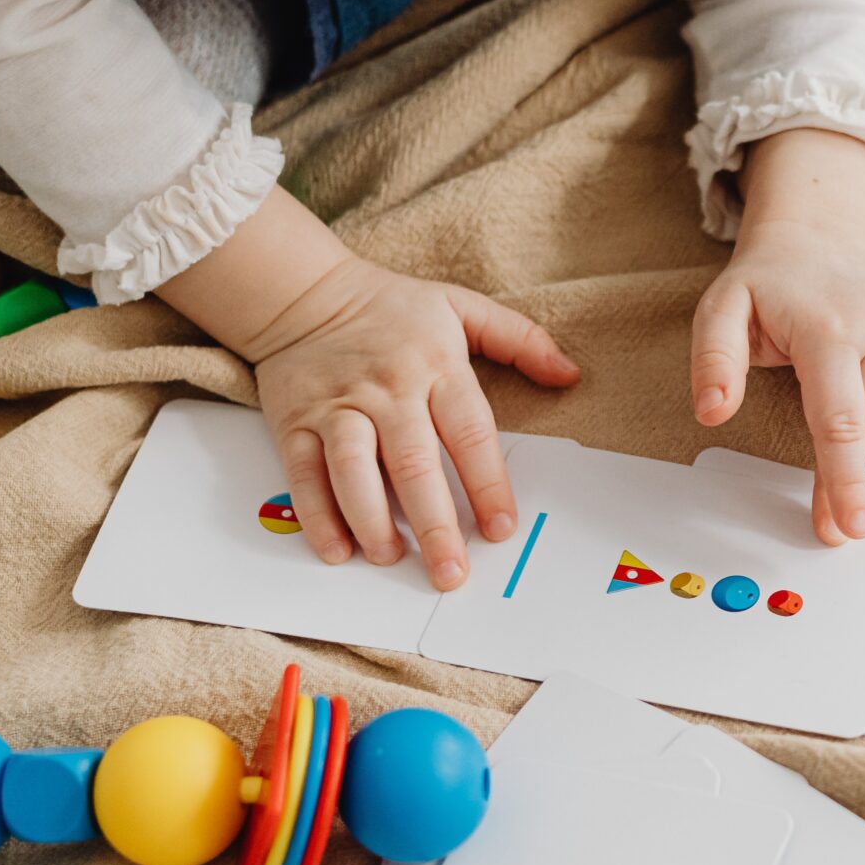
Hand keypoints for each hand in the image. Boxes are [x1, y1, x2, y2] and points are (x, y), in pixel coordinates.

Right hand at [158, 185, 579, 589]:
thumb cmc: (389, 308)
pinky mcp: (294, 422)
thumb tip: (569, 374)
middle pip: (413, 463)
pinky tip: (337, 549)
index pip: (470, 432)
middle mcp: (388, 390)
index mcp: (435, 365)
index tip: (501, 528)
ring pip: (354, 470)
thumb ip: (519, 338)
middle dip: (434, 523)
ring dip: (372, 521)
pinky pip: (305, 474)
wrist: (302, 293)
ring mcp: (338, 407)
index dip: (488, 484)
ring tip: (391, 557)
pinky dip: (318, 516)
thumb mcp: (461, 307)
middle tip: (451, 572)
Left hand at [690, 128, 864, 545]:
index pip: (840, 421)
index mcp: (830, 326)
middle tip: (836, 513)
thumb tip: (711, 412)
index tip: (850, 526)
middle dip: (852, 476)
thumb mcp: (722, 312)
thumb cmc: (771, 286)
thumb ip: (713, 363)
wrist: (820, 238)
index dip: (843, 481)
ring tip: (850, 389)